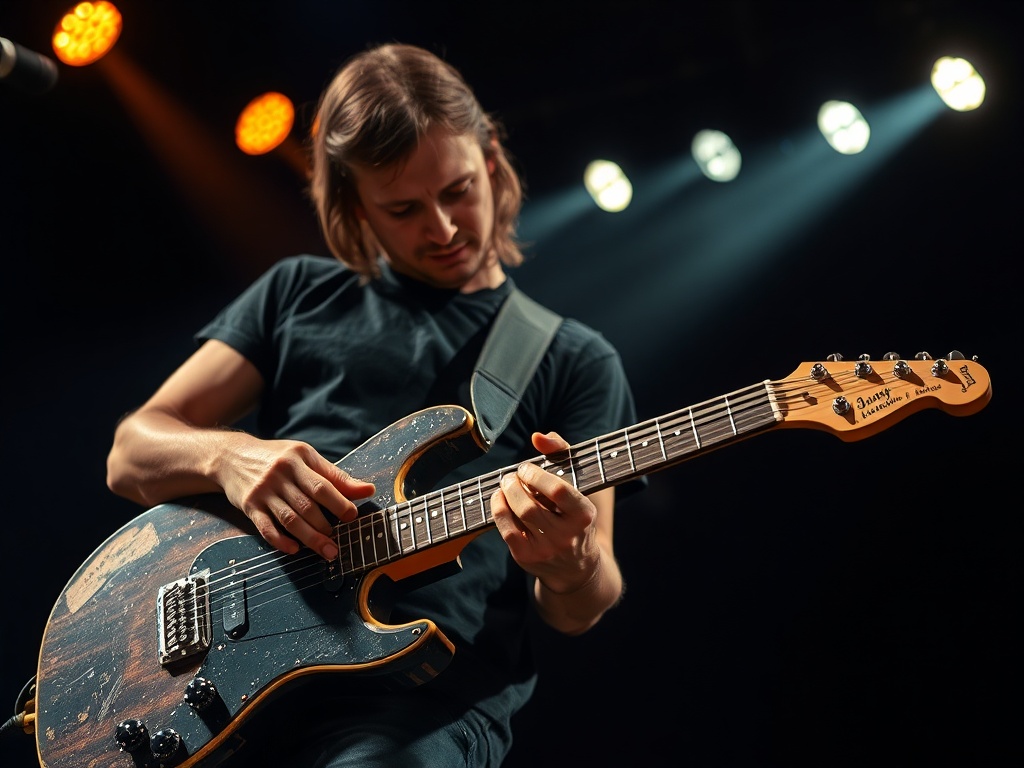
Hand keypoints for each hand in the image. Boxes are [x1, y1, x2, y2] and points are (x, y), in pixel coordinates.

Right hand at [220, 434, 374, 559]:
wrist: (231, 455)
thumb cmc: (277, 457)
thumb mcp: (306, 458)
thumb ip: (336, 476)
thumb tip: (368, 490)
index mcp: (299, 459)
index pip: (322, 484)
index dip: (339, 502)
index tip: (352, 516)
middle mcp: (280, 474)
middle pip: (307, 505)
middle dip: (326, 526)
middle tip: (340, 542)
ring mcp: (263, 491)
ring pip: (290, 519)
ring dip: (310, 538)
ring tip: (327, 551)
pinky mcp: (249, 506)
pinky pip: (266, 528)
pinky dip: (280, 541)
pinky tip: (294, 549)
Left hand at [490, 431, 600, 593]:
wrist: (576, 566)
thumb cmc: (574, 514)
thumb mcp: (578, 483)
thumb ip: (560, 453)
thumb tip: (537, 437)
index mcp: (584, 515)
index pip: (558, 491)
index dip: (536, 475)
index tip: (526, 468)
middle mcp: (567, 536)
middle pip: (530, 505)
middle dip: (514, 484)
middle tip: (511, 476)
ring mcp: (546, 549)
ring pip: (518, 516)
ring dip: (505, 494)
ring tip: (506, 485)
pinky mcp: (527, 558)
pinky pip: (506, 530)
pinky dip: (498, 510)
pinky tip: (499, 499)